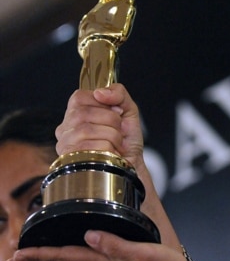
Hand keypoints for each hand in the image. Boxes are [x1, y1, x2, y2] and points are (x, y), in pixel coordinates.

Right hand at [56, 83, 181, 249]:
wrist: (132, 167)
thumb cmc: (127, 141)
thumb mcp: (128, 111)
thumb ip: (118, 93)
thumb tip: (101, 93)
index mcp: (76, 115)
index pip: (78, 98)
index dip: (101, 104)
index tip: (114, 113)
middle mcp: (65, 130)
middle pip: (83, 114)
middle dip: (111, 122)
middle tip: (118, 133)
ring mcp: (66, 147)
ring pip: (86, 130)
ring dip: (112, 137)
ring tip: (115, 145)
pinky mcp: (72, 162)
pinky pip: (91, 147)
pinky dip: (109, 150)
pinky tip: (111, 154)